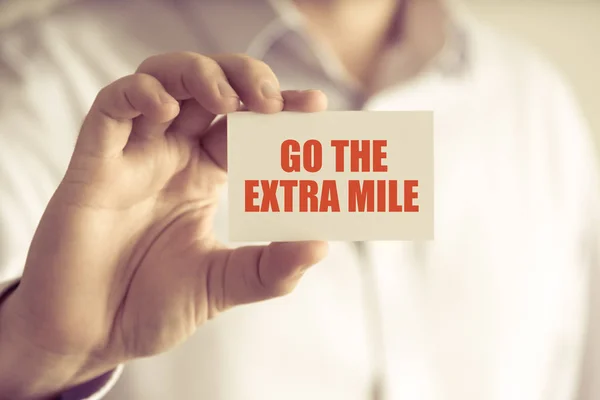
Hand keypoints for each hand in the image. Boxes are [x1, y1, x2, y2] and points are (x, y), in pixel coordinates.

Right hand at [0, 52, 327, 398]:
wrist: (90, 336)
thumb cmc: (152, 306)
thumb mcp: (224, 285)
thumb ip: (272, 268)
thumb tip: (322, 244)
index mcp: (203, 175)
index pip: (245, 123)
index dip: (280, 107)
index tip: (316, 104)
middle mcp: (171, 156)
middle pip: (207, 85)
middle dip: (244, 77)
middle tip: (273, 99)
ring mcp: (132, 155)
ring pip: (161, 78)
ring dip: (198, 74)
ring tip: (228, 99)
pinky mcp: (93, 164)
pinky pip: (111, 107)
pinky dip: (140, 95)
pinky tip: (167, 112)